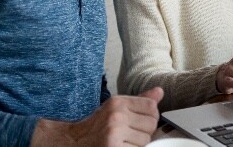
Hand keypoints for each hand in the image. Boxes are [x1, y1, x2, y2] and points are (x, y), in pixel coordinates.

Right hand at [31, 87, 162, 146]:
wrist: (72, 142)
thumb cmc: (96, 126)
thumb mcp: (115, 108)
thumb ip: (139, 101)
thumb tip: (160, 92)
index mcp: (117, 102)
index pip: (151, 107)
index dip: (150, 116)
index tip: (140, 122)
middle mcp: (116, 115)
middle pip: (151, 124)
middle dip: (144, 132)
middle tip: (129, 134)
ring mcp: (114, 133)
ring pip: (146, 140)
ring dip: (137, 144)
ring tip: (123, 142)